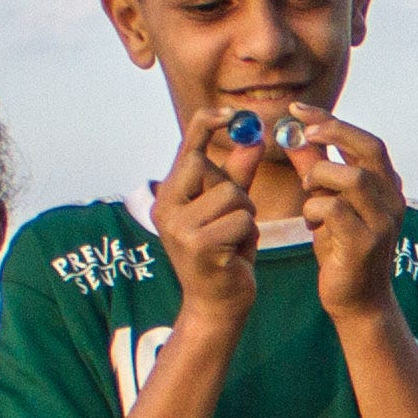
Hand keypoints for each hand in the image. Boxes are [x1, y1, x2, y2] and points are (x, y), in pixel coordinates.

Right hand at [151, 101, 264, 321]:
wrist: (218, 305)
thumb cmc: (225, 254)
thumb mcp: (231, 210)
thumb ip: (238, 175)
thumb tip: (251, 139)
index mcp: (169, 195)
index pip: (186, 147)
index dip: (207, 123)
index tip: (231, 112)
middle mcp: (165, 207)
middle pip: (206, 167)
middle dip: (233, 187)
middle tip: (235, 215)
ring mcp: (178, 227)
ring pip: (230, 194)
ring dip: (244, 215)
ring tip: (234, 239)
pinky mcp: (198, 245)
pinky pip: (240, 220)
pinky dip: (246, 235)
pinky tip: (235, 254)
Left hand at [290, 110, 408, 318]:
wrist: (357, 302)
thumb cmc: (342, 250)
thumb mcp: (327, 203)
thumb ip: (314, 170)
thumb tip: (294, 135)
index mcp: (388, 187)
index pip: (367, 141)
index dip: (333, 121)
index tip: (299, 110)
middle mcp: (393, 201)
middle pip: (368, 150)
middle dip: (332, 134)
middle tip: (302, 134)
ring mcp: (383, 223)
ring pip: (351, 178)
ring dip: (320, 180)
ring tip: (309, 196)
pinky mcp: (366, 244)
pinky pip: (334, 210)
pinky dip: (314, 210)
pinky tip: (313, 225)